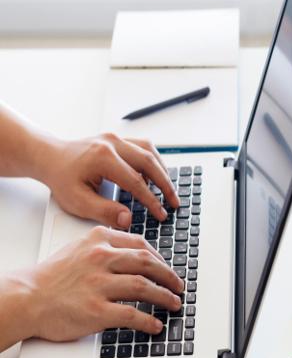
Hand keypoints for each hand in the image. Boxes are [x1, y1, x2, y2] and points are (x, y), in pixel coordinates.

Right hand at [17, 226, 183, 341]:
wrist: (25, 298)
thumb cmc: (51, 277)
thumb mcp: (78, 248)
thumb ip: (106, 247)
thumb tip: (138, 256)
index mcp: (98, 240)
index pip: (140, 245)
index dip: (160, 258)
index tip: (168, 267)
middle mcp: (100, 259)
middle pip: (148, 264)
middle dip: (169, 276)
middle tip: (178, 286)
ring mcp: (99, 285)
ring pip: (144, 287)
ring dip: (165, 297)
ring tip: (174, 304)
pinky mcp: (97, 310)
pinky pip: (132, 315)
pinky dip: (148, 321)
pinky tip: (156, 325)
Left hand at [35, 133, 179, 228]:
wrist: (50, 158)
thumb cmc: (61, 178)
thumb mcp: (77, 201)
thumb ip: (104, 211)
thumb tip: (128, 219)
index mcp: (103, 157)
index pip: (136, 182)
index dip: (152, 201)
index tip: (161, 214)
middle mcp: (112, 143)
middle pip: (149, 162)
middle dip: (165, 185)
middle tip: (174, 202)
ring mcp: (116, 138)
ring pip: (150, 151)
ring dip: (162, 171)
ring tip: (169, 189)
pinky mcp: (118, 139)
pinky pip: (144, 147)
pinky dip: (154, 161)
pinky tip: (156, 175)